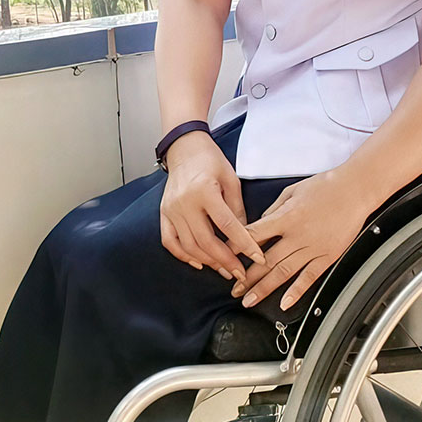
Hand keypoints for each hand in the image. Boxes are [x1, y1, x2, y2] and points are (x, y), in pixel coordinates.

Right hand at [160, 134, 265, 278]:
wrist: (184, 148)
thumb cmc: (211, 161)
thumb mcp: (231, 179)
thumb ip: (237, 208)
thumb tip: (246, 236)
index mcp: (204, 191)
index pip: (228, 225)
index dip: (244, 245)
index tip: (258, 258)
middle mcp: (184, 203)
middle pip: (206, 241)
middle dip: (226, 261)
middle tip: (240, 273)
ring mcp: (171, 210)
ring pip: (188, 246)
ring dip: (208, 262)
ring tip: (224, 270)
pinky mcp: (163, 214)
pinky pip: (170, 242)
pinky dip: (183, 256)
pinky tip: (199, 263)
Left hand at [229, 170, 370, 312]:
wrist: (355, 190)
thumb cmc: (326, 186)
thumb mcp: (292, 191)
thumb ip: (274, 210)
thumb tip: (260, 225)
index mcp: (286, 217)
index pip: (254, 235)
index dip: (237, 248)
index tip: (225, 258)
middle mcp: (297, 235)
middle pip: (266, 261)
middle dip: (247, 277)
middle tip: (234, 289)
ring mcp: (313, 247)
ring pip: (284, 273)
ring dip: (264, 288)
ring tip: (250, 300)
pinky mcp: (327, 255)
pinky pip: (309, 277)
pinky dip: (296, 292)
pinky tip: (284, 303)